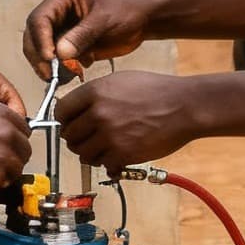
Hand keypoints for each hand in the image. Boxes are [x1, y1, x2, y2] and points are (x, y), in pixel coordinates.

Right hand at [0, 100, 32, 200]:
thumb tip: (1, 134)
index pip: (24, 128)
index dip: (15, 140)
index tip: (8, 147)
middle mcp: (6, 131)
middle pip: (25, 150)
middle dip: (13, 158)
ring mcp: (3, 155)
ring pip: (16, 169)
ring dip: (3, 173)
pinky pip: (2, 185)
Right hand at [23, 0, 152, 78]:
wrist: (143, 20)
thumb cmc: (126, 11)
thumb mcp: (105, 21)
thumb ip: (82, 35)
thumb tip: (59, 54)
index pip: (39, 19)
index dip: (40, 40)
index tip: (49, 59)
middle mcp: (58, 12)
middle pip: (34, 35)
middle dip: (39, 56)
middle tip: (49, 75)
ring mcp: (62, 28)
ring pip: (42, 50)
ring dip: (49, 65)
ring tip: (67, 75)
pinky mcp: (69, 44)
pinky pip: (56, 60)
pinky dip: (62, 69)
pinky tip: (80, 70)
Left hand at [55, 72, 195, 170]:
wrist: (184, 106)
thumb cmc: (157, 91)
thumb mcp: (120, 80)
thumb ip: (95, 94)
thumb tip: (75, 107)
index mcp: (95, 92)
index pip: (60, 112)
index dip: (64, 120)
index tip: (69, 124)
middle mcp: (98, 113)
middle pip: (69, 135)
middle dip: (77, 138)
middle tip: (89, 138)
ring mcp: (110, 135)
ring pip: (82, 153)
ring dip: (91, 153)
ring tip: (104, 147)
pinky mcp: (123, 154)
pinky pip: (102, 164)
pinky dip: (108, 163)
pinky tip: (117, 154)